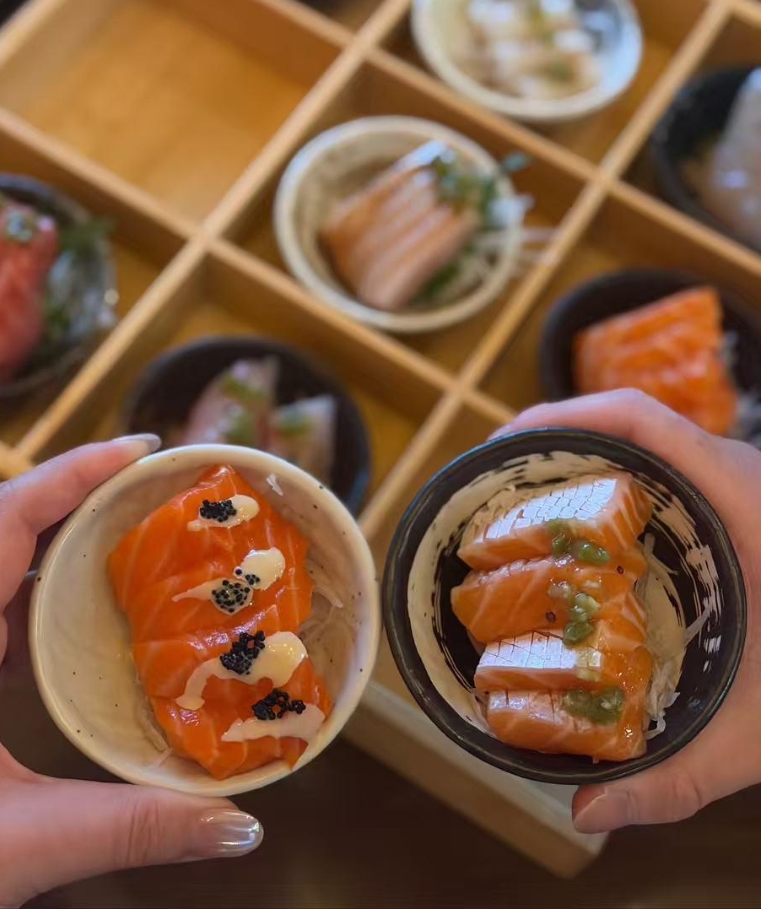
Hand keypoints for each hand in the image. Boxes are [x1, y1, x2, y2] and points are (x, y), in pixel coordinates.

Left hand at [0, 439, 262, 908]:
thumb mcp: (16, 844)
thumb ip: (128, 827)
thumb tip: (236, 825)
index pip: (5, 521)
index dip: (73, 472)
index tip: (144, 448)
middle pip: (5, 524)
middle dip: (82, 493)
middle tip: (161, 486)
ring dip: (62, 536)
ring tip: (135, 531)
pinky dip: (40, 585)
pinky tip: (80, 614)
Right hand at [496, 389, 760, 833]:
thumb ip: (680, 776)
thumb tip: (586, 814)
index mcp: (739, 497)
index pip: (641, 421)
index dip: (564, 417)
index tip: (502, 450)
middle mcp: (734, 474)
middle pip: (628, 427)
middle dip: (554, 444)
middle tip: (495, 492)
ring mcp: (737, 485)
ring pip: (646, 447)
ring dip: (583, 461)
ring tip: (523, 507)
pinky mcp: (739, 504)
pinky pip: (665, 472)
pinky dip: (617, 484)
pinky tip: (586, 536)